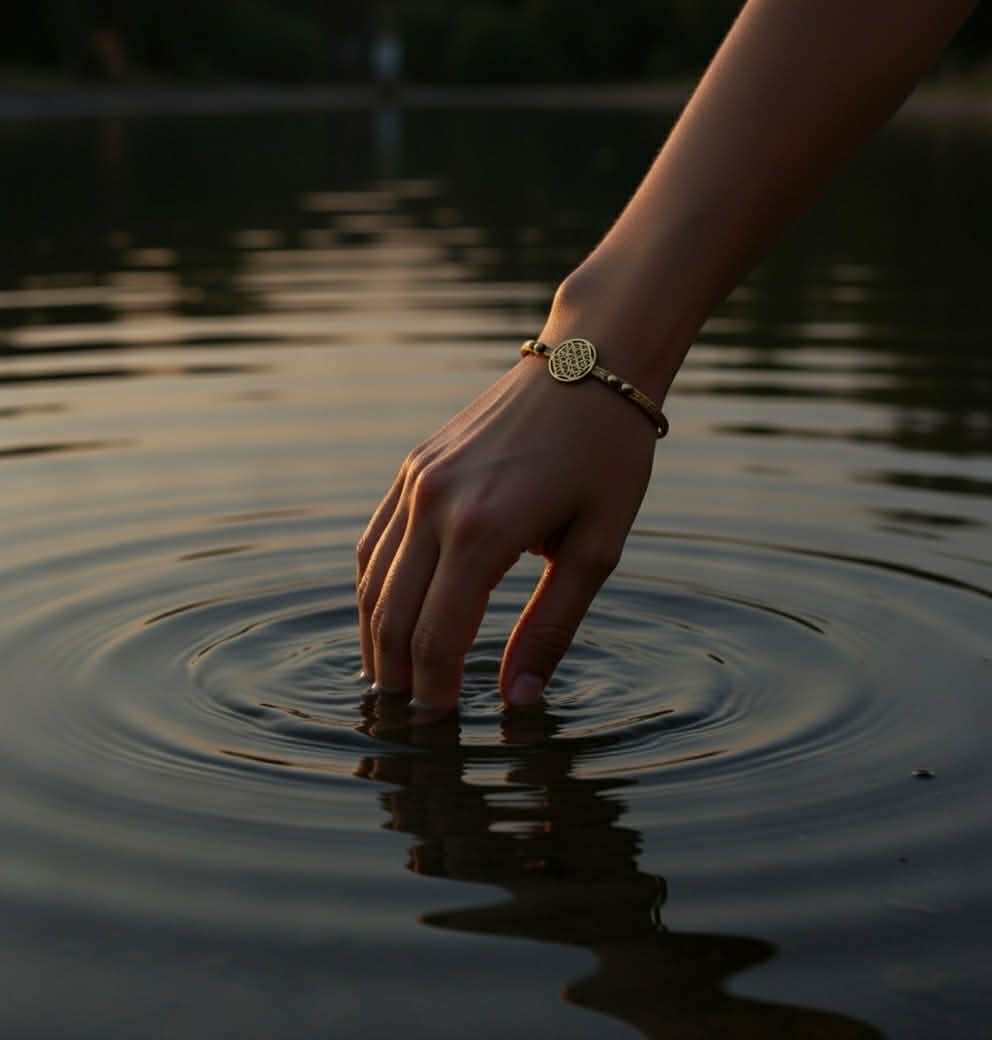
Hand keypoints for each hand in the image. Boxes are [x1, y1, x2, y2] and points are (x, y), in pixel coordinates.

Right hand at [356, 350, 656, 710]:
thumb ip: (551, 626)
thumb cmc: (608, 456)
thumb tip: (518, 699)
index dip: (434, 694)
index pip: (438, 638)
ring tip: (392, 680)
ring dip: (375, 638)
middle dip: (397, 678)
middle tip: (409, 720)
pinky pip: (374, 541)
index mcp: (485, 529)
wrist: (588, 363)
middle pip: (391, 617)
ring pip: (371, 581)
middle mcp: (435, 504)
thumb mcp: (597, 548)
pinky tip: (388, 615)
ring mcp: (415, 481)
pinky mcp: (412, 466)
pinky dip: (374, 588)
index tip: (441, 729)